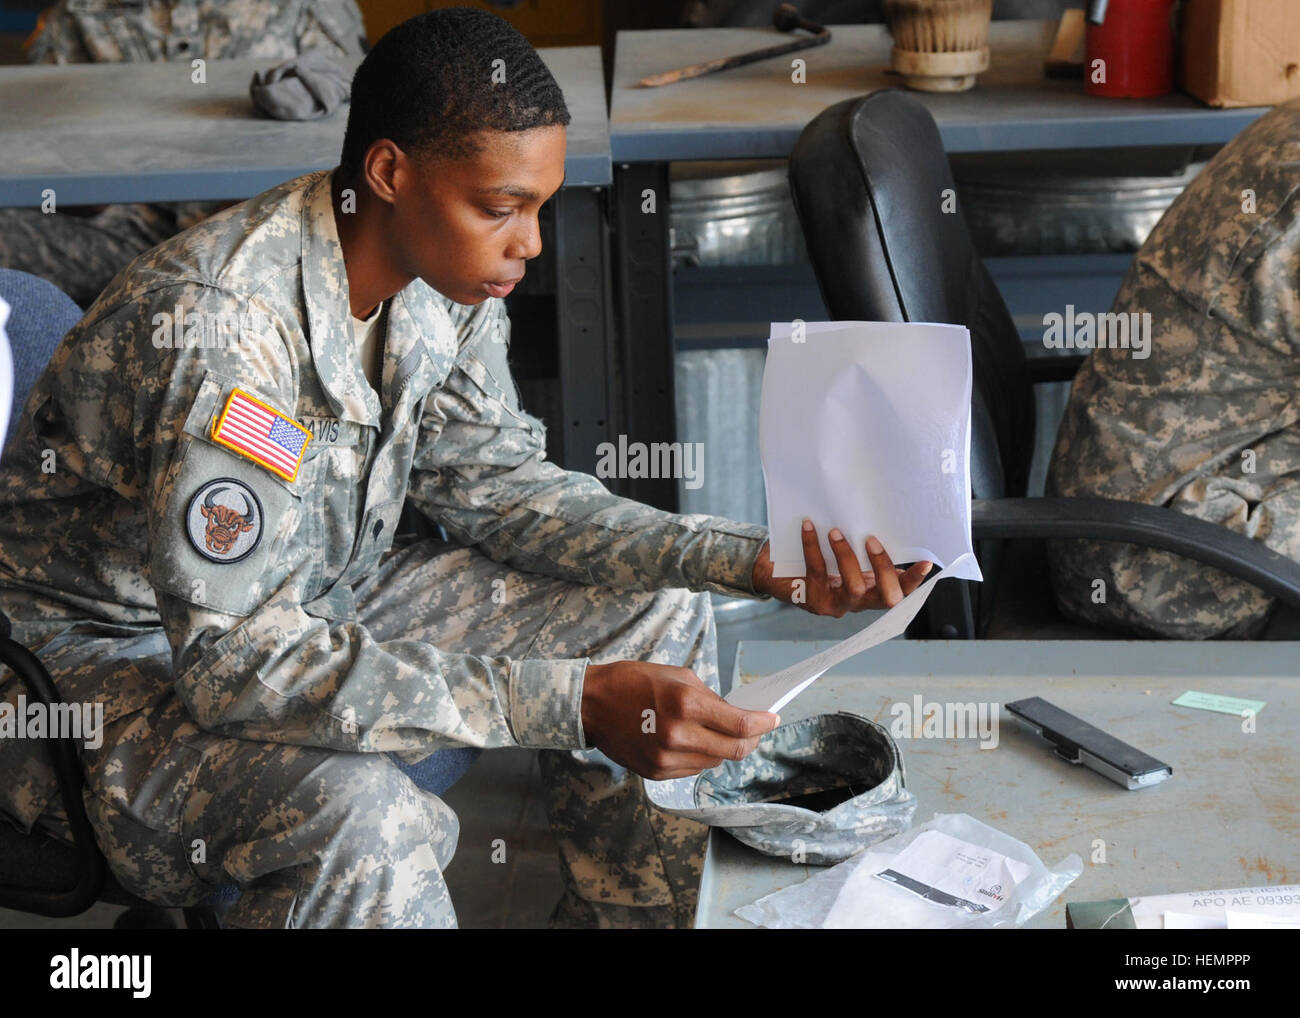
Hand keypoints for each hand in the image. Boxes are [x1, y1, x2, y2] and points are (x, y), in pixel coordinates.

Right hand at [580, 660, 779, 780]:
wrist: (591, 705)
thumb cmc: (634, 681)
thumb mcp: (678, 676)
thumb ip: (710, 698)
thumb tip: (737, 715)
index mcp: (685, 705)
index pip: (741, 725)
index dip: (764, 723)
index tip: (773, 718)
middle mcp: (678, 736)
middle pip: (734, 751)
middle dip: (750, 740)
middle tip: (755, 729)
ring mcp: (667, 759)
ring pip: (715, 762)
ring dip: (723, 748)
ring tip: (718, 731)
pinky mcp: (656, 773)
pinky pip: (693, 769)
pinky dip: (701, 756)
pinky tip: (692, 741)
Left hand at [751, 520, 933, 616]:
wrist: (773, 569)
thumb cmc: (814, 556)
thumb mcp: (843, 552)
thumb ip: (861, 546)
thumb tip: (876, 517)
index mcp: (871, 590)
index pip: (900, 590)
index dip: (913, 580)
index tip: (925, 561)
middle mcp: (858, 602)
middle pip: (886, 597)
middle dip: (884, 568)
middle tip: (872, 540)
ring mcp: (836, 604)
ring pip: (854, 587)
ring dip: (847, 556)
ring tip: (835, 531)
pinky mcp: (812, 599)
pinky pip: (817, 571)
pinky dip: (812, 545)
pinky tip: (808, 526)